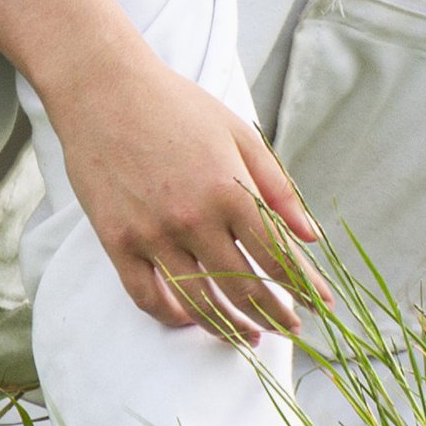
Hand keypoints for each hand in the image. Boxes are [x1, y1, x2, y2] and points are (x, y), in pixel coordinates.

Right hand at [48, 54, 322, 344]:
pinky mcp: (118, 241)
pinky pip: (148, 297)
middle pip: (244, 287)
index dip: (304, 286)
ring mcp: (153, 234)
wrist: (102, 89)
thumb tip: (311, 236)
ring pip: (200, 303)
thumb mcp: (238, 133)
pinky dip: (173, 317)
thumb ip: (277, 187)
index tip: (322, 304)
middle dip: (275, 314)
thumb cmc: (176, 106)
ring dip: (230, 327)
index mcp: (230, 189)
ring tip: (250, 336)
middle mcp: (194, 218)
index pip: (278, 255)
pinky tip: (192, 320)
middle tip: (292, 329)